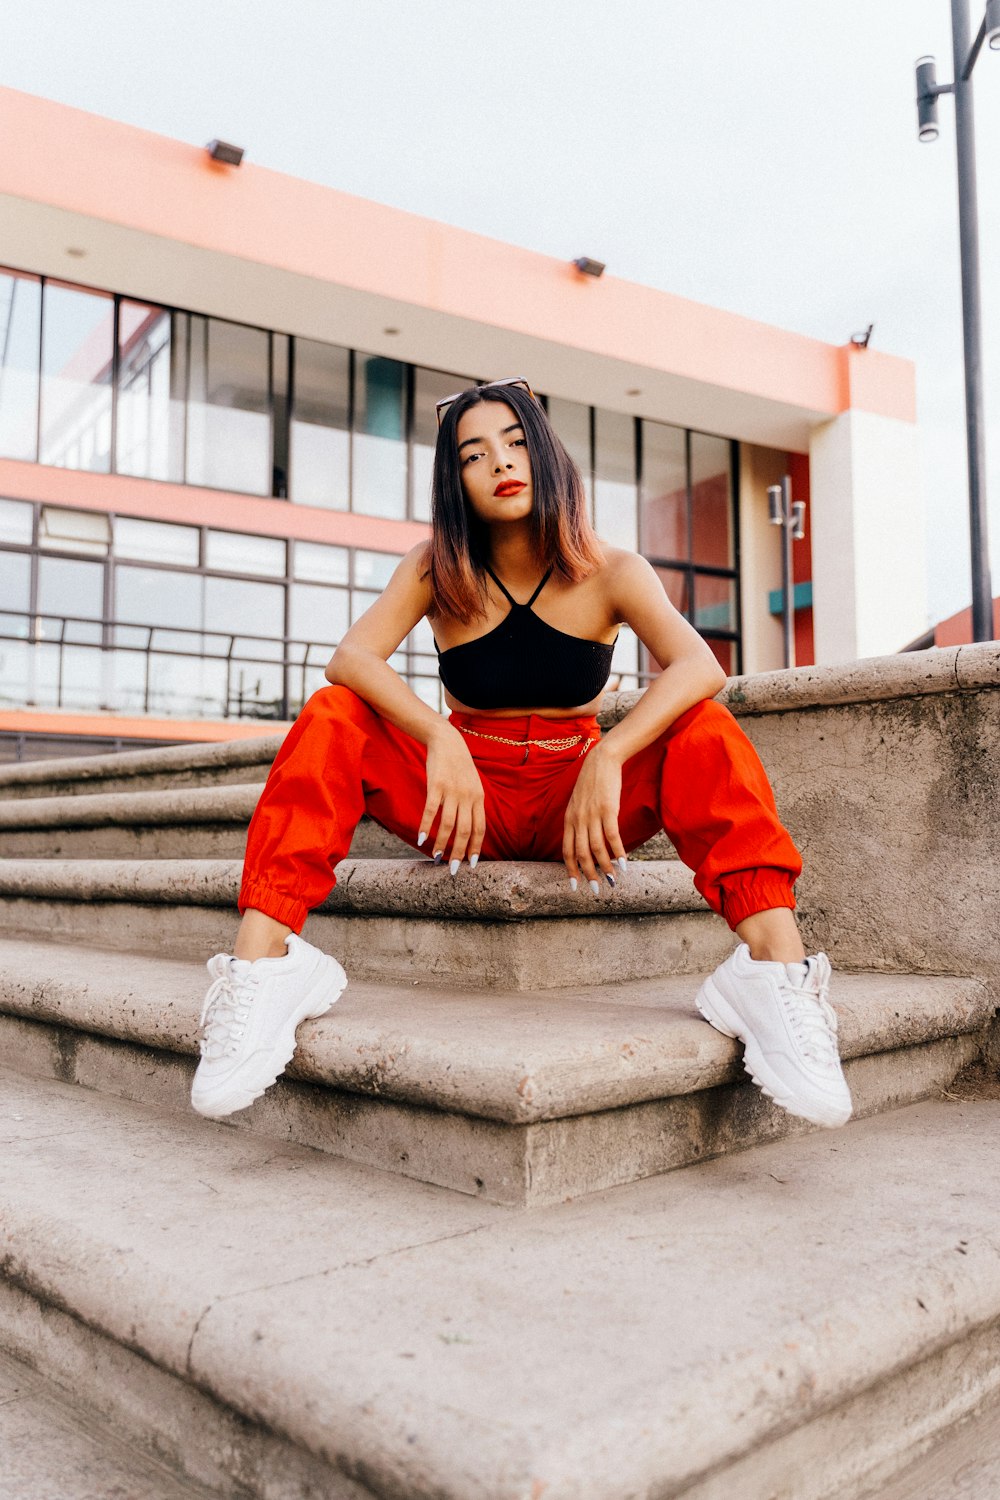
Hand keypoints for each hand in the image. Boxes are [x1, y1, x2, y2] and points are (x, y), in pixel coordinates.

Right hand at [418, 724, 486, 869]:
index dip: (476, 847)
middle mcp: (468, 797)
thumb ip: (473, 805)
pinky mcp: (436, 786)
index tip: (471, 864)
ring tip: (436, 857)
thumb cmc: (459, 766)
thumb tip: (471, 829)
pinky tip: (420, 839)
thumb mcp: (473, 785)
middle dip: (459, 852)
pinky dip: (425, 827)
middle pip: (465, 831)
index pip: (480, 829)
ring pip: (448, 824)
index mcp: (479, 798)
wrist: (448, 741)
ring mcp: (452, 792)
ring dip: (442, 844)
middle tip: (453, 869)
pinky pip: (431, 811)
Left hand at [562, 746, 625, 892]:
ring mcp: (592, 815)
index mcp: (569, 819)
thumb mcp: (578, 802)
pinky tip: (624, 863)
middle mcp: (578, 819)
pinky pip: (612, 836)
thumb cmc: (592, 782)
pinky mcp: (607, 809)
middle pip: (581, 853)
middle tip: (597, 889)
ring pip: (596, 848)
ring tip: (613, 880)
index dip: (571, 870)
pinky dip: (618, 851)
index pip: (566, 850)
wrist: (602, 760)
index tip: (576, 885)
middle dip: (589, 874)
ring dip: (605, 867)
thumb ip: (578, 820)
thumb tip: (583, 840)